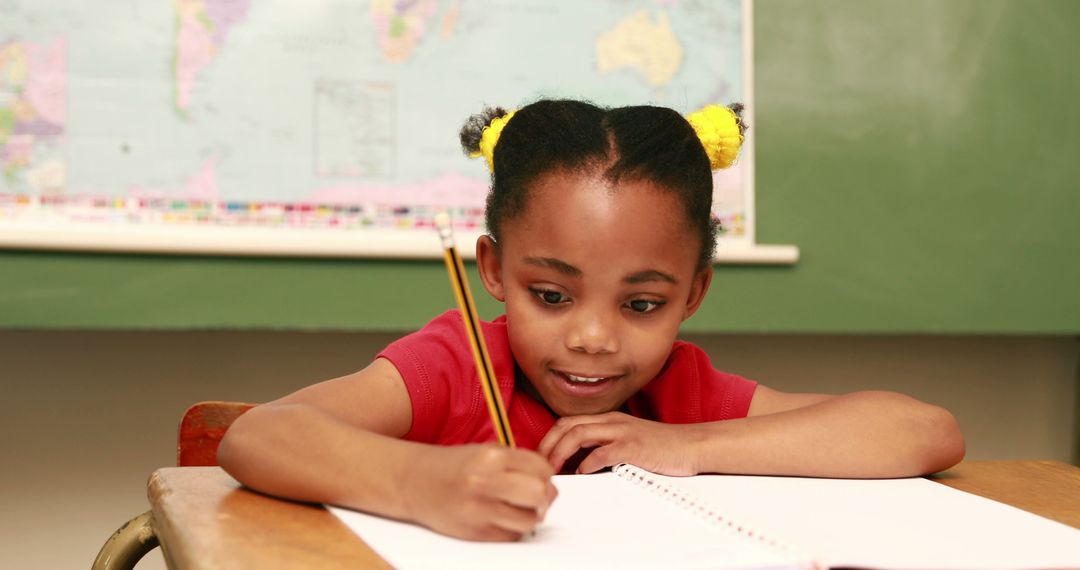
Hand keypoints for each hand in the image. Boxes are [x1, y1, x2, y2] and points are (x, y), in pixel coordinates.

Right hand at [404, 444, 556, 540]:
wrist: (414, 482)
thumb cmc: (453, 466)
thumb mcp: (487, 452)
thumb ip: (520, 464)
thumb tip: (551, 490)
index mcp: (492, 456)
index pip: (541, 468)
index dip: (545, 475)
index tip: (538, 478)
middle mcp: (486, 481)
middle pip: (538, 494)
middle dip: (543, 497)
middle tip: (535, 497)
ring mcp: (479, 509)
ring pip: (529, 520)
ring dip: (530, 516)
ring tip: (517, 508)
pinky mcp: (475, 532)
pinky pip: (511, 536)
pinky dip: (513, 529)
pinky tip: (501, 517)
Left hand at [538, 412, 701, 475]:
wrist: (691, 446)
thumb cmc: (660, 448)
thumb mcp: (627, 442)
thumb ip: (603, 447)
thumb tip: (578, 464)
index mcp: (608, 420)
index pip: (569, 422)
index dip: (549, 438)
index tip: (540, 456)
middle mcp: (612, 421)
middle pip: (568, 425)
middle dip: (548, 443)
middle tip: (539, 464)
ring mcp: (622, 432)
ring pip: (580, 433)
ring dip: (561, 451)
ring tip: (553, 468)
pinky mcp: (633, 446)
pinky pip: (604, 451)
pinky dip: (588, 462)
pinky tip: (583, 472)